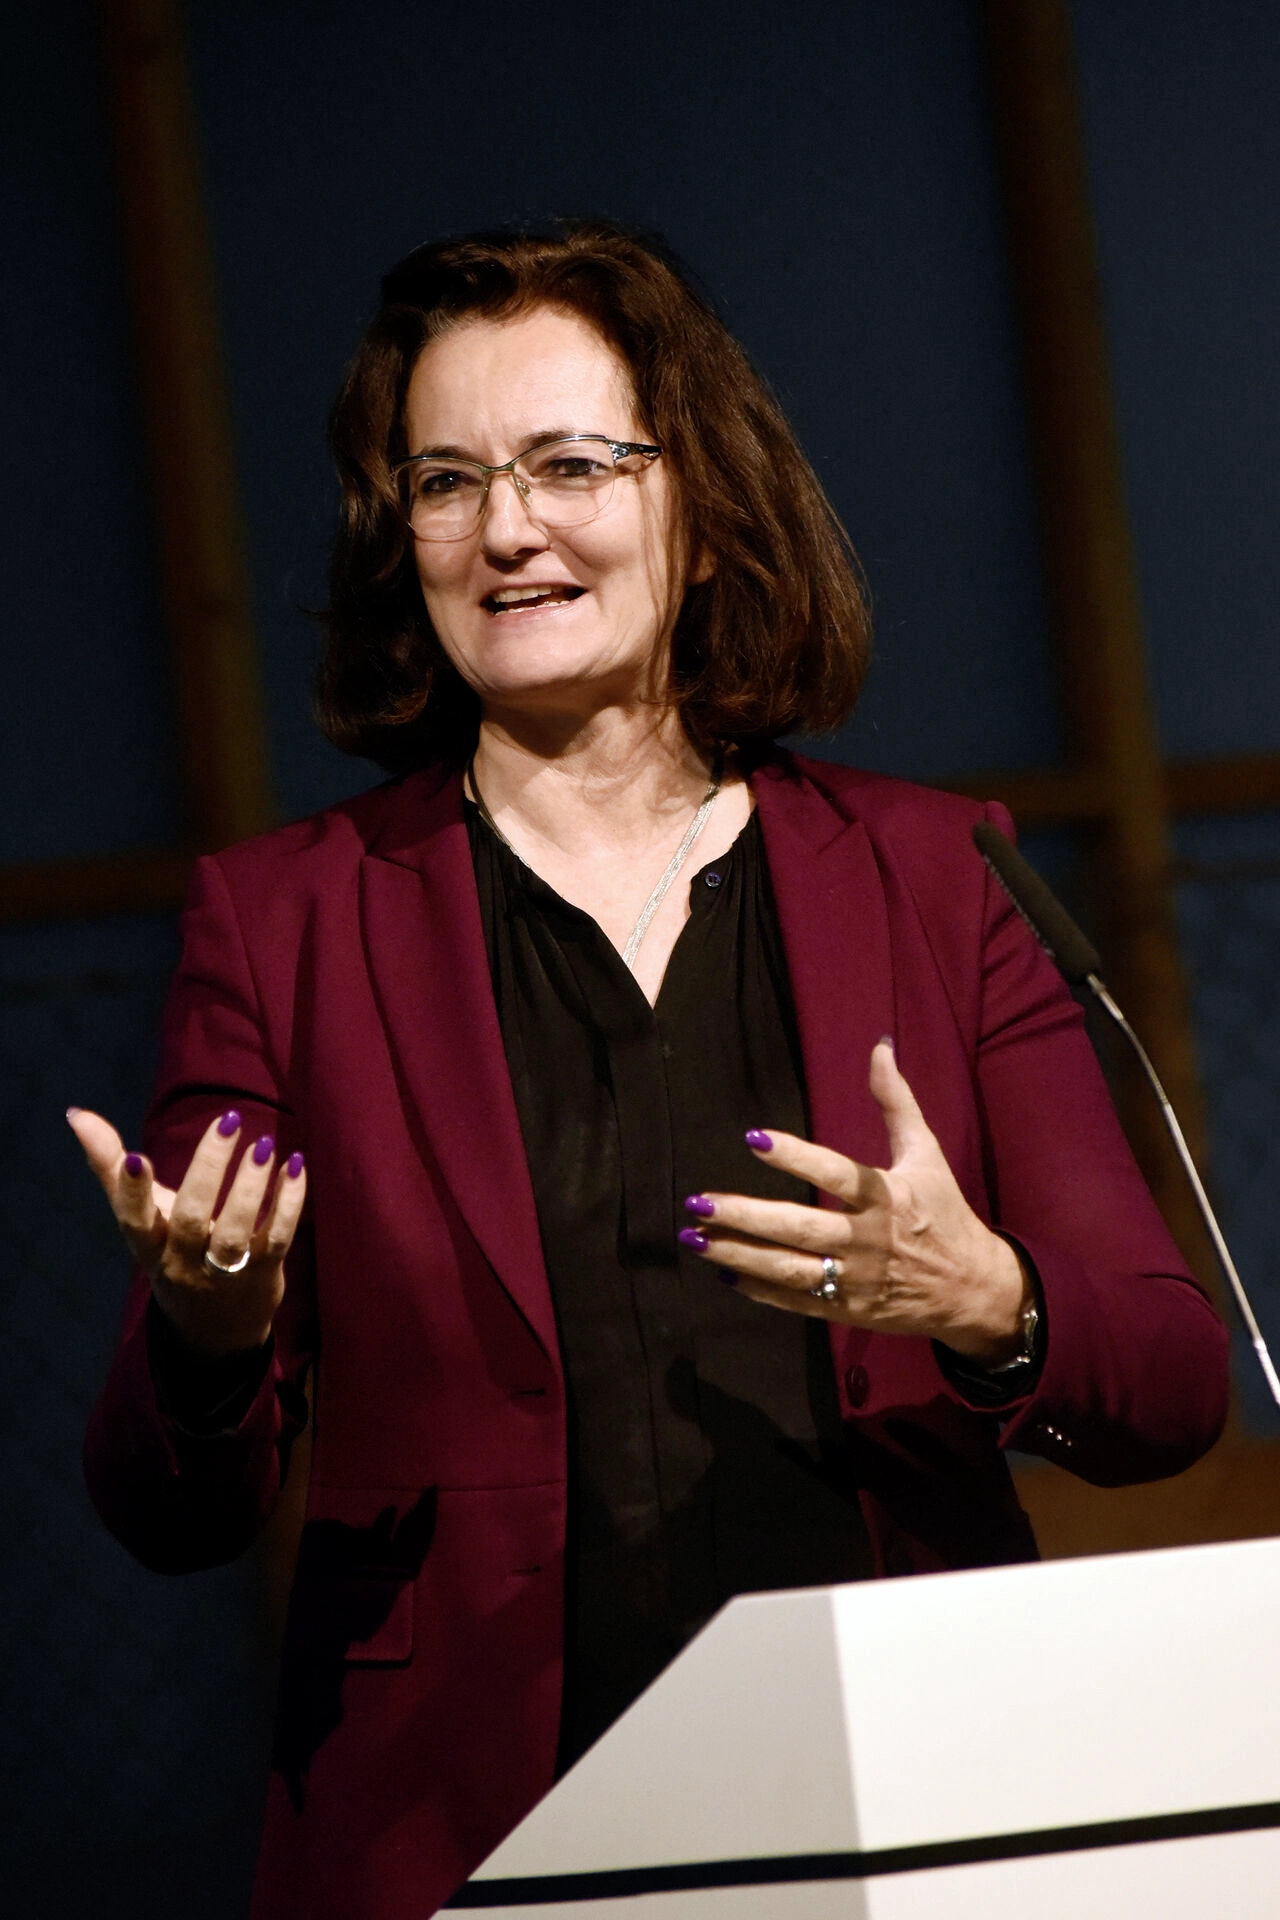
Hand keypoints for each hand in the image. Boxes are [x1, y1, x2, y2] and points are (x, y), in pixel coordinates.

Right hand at [68, 1107, 306, 1358]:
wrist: (215, 1330)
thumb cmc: (173, 1253)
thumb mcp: (143, 1219)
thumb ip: (112, 1167)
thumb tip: (78, 1114)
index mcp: (149, 1246)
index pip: (135, 1221)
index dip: (132, 1192)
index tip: (138, 1157)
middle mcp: (183, 1262)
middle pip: (192, 1218)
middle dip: (209, 1168)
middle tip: (230, 1121)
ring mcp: (224, 1273)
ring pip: (236, 1231)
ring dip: (250, 1187)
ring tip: (264, 1144)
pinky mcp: (263, 1275)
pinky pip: (276, 1238)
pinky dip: (288, 1203)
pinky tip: (294, 1166)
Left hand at [679, 1041, 1029, 1361]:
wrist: (972, 1289)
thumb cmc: (943, 1211)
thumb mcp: (926, 1153)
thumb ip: (896, 1101)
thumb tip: (880, 1045)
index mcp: (888, 1197)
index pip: (837, 1174)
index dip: (795, 1156)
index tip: (752, 1137)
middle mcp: (869, 1240)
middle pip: (800, 1228)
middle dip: (745, 1216)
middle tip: (698, 1202)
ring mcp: (857, 1280)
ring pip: (789, 1269)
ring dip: (738, 1254)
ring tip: (694, 1237)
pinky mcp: (849, 1310)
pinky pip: (797, 1302)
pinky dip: (759, 1290)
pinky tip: (724, 1273)